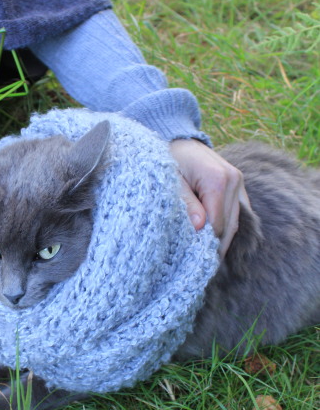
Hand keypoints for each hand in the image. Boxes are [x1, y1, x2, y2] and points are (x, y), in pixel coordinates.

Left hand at [169, 139, 249, 256]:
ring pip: (236, 222)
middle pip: (229, 226)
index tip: (192, 260)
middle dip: (216, 247)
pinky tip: (216, 244)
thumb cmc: (170, 160)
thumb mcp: (171, 181)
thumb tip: (201, 228)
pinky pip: (237, 213)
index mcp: (217, 179)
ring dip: (223, 241)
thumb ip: (186, 204)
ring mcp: (239, 182)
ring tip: (209, 262)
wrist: (178, 139)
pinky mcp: (239, 185)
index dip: (205, 244)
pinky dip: (227, 229)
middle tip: (201, 269)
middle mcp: (234, 180)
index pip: (216, 223)